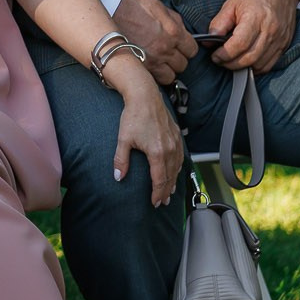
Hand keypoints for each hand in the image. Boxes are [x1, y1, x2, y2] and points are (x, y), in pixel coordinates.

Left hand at [111, 76, 183, 207]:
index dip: (157, 193)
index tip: (154, 202)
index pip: (160, 180)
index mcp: (157, 152)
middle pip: (170, 176)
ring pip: (177, 167)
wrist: (145, 96)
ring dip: (173, 181)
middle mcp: (170, 149)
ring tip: (169, 192)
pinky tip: (175, 172)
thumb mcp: (123, 140)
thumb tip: (118, 178)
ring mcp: (175, 142)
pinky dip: (178, 168)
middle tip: (162, 202)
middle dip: (166, 191)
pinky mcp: (176, 136)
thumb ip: (120, 161)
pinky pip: (180, 157)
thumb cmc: (133, 116)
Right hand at [113, 0, 197, 84]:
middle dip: (176, 60)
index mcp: (174, 32)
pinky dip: (156, 76)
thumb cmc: (132, 8)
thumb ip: (174, 20)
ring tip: (159, 63)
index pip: (192, 50)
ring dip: (167, 70)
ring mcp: (154, 61)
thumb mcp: (158, 6)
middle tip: (166, 55)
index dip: (186, 49)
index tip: (179, 48)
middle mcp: (166, 49)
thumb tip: (184, 32)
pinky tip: (150, 68)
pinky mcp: (141, 68)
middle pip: (182, 64)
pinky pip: (157, 80)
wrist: (108, 14)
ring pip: (171, 76)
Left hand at [208, 0, 297, 73]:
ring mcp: (279, 39)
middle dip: (230, 64)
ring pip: (259, 64)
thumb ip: (219, 24)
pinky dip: (256, 67)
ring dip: (243, 67)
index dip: (224, 55)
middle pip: (249, 58)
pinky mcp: (284, 44)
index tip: (215, 56)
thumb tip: (208, 42)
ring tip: (232, 60)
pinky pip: (269, 64)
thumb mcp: (231, 4)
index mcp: (256, 17)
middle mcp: (270, 30)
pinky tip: (246, 61)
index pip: (239, 44)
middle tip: (220, 60)